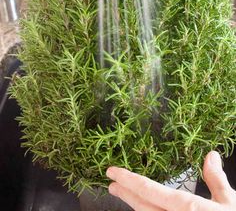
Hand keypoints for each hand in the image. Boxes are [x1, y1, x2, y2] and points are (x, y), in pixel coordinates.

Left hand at [106, 151, 235, 210]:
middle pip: (142, 206)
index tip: (113, 172)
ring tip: (124, 194)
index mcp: (186, 208)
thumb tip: (210, 155)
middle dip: (125, 193)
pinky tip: (146, 209)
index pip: (149, 190)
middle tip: (112, 183)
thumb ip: (215, 179)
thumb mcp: (230, 202)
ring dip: (134, 205)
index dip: (128, 179)